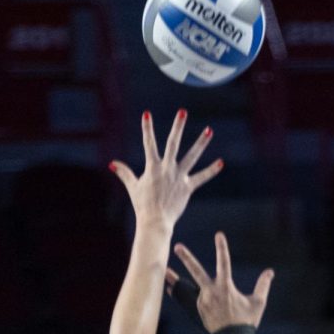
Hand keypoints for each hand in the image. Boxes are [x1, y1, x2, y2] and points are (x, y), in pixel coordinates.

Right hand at [109, 111, 221, 231]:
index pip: (149, 143)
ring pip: (192, 156)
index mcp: (153, 167)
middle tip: (183, 111)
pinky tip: (220, 163)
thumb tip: (113, 164)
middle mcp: (167, 169)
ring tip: (209, 130)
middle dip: (178, 127)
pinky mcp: (188, 187)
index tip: (146, 113)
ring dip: (201, 142)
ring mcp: (179, 177)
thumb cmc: (142, 205)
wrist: (155, 222)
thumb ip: (124, 173)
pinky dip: (211, 171)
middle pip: (173, 143)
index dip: (147, 128)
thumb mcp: (133, 187)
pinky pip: (201, 177)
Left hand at [173, 232, 272, 333]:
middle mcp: (211, 292)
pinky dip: (181, 293)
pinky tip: (171, 288)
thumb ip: (263, 285)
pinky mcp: (197, 310)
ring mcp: (202, 301)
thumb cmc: (247, 322)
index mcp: (226, 287)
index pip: (224, 262)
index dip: (221, 248)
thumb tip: (270, 272)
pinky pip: (188, 299)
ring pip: (189, 286)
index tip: (219, 234)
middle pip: (197, 271)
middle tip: (177, 247)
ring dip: (176, 278)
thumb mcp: (258, 303)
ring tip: (164, 270)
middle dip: (187, 258)